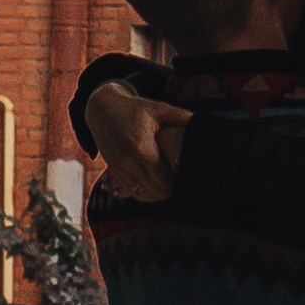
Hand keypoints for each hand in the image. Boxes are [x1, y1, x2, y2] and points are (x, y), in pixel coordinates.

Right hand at [85, 82, 186, 201]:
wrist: (102, 110)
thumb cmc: (134, 109)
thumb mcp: (159, 109)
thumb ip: (181, 117)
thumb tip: (203, 124)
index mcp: (142, 149)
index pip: (164, 182)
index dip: (176, 182)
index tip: (183, 173)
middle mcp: (128, 163)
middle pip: (155, 193)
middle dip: (169, 188)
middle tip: (177, 177)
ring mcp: (119, 169)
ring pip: (142, 195)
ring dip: (155, 190)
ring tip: (166, 178)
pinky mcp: (114, 171)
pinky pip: (131, 191)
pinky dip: (142, 188)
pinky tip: (152, 178)